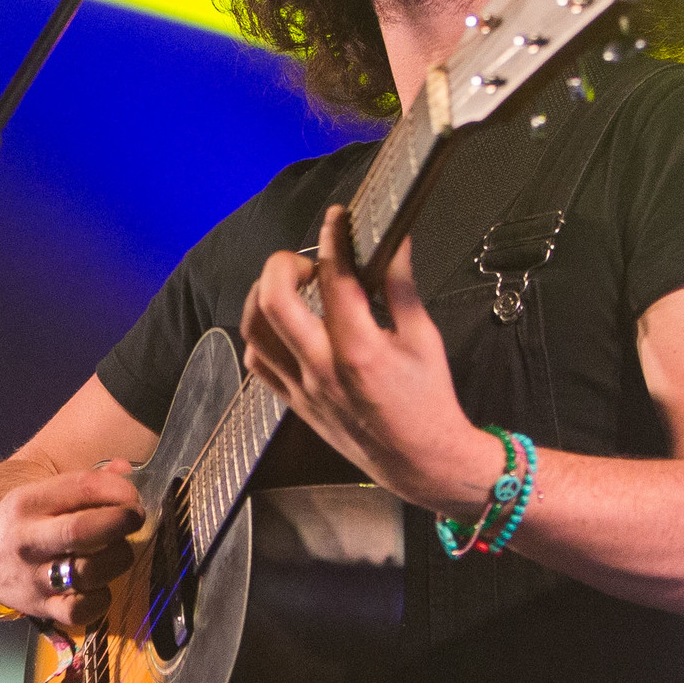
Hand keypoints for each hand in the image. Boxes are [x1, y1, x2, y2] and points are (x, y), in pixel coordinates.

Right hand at [0, 461, 143, 631]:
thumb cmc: (24, 522)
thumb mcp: (42, 494)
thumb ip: (85, 482)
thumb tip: (126, 470)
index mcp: (28, 502)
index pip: (80, 487)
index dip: (116, 489)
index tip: (131, 495)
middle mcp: (28, 539)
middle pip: (81, 531)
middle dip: (119, 521)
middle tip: (136, 518)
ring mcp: (33, 577)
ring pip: (88, 572)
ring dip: (117, 559)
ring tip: (119, 552)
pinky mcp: (41, 608)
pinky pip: (81, 610)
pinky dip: (101, 600)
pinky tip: (102, 586)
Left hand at [238, 206, 504, 515]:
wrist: (422, 462)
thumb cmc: (428, 403)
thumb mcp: (424, 338)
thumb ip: (401, 287)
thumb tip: (395, 243)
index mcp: (360, 350)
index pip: (334, 279)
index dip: (333, 239)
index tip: (336, 220)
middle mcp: (323, 369)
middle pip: (274, 301)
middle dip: (283, 264)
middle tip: (308, 261)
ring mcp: (304, 389)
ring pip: (254, 330)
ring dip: (263, 296)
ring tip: (292, 287)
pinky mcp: (295, 404)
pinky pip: (258, 362)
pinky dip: (261, 334)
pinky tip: (283, 324)